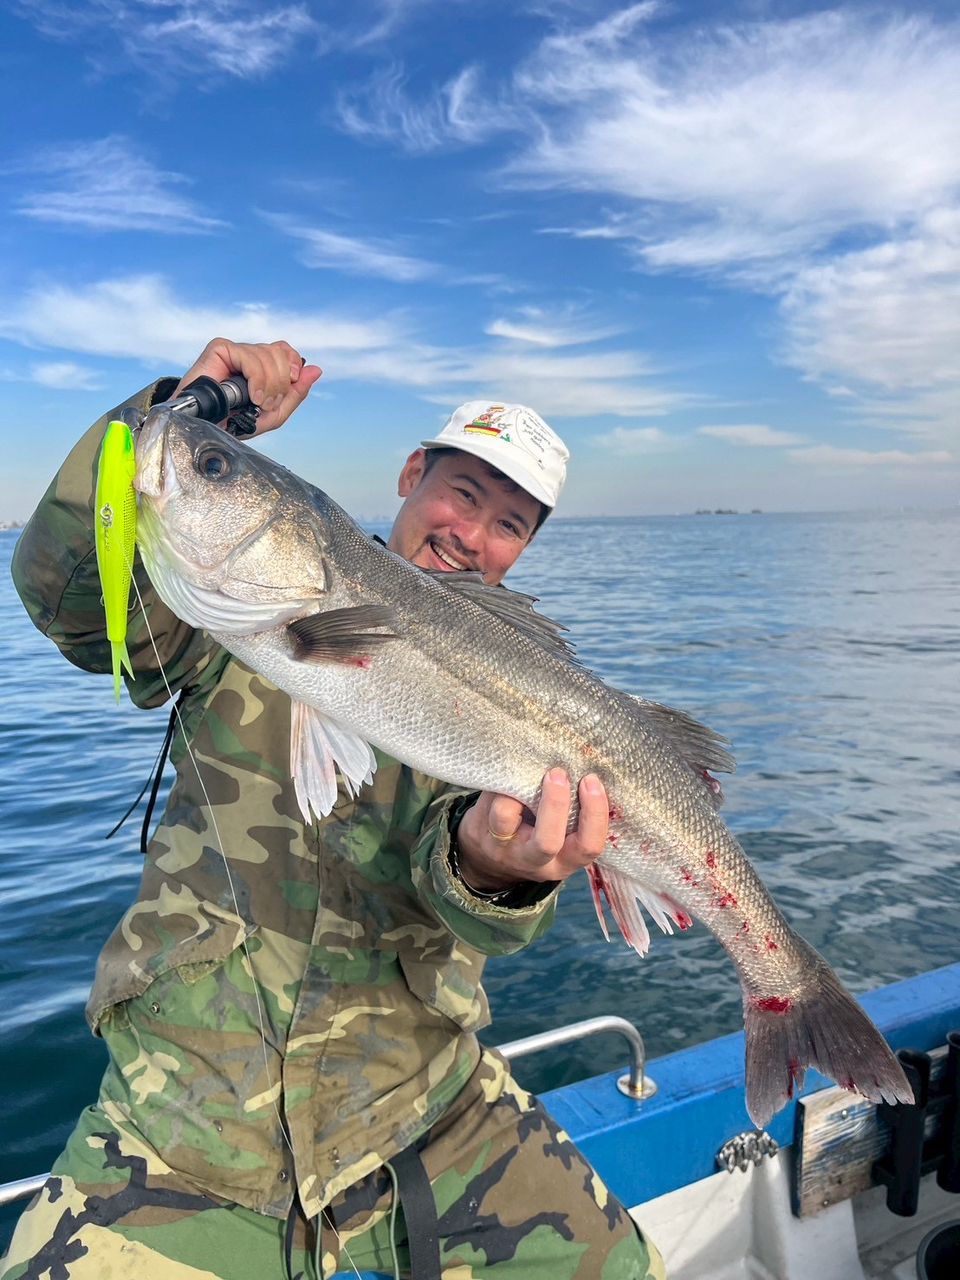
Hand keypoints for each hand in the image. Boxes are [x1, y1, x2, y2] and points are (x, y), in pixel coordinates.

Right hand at [174, 338, 321, 434]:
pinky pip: (249, 355)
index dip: (293, 364)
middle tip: (268, 401)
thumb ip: (296, 393)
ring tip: (256, 401)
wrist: (205, 428)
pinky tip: (251, 393)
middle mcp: (248, 357)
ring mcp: (234, 351)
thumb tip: (316, 369)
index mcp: (261, 367)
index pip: (285, 350)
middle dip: (281, 381)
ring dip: (268, 384)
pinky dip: (256, 377)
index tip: (292, 381)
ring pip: (267, 354)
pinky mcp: (220, 349)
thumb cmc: (233, 422)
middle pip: (280, 351)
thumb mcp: (273, 413)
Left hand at [454, 769, 608, 892]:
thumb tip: (581, 766)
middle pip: (547, 842)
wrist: (488, 859)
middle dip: (555, 803)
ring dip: (516, 786)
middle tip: (558, 773)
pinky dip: (500, 782)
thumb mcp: (560, 836)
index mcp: (564, 861)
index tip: (591, 780)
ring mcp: (502, 849)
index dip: (594, 813)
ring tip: (525, 772)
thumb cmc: (535, 835)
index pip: (588, 846)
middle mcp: (534, 861)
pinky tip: (508, 775)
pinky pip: (488, 801)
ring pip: (505, 815)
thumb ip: (573, 812)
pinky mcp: (478, 833)